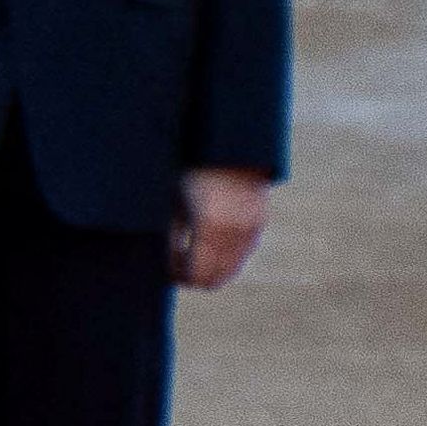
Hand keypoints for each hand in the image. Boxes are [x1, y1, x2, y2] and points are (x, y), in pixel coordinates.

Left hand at [176, 171, 271, 291]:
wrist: (231, 147)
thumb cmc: (194, 171)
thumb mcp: (175, 203)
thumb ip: (174, 235)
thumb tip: (170, 263)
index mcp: (209, 226)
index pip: (196, 274)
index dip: (179, 277)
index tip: (168, 271)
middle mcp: (234, 232)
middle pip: (215, 278)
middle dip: (194, 277)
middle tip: (177, 267)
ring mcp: (251, 230)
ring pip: (231, 270)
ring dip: (212, 268)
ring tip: (192, 254)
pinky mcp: (259, 225)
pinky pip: (242, 254)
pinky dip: (226, 257)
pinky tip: (210, 243)